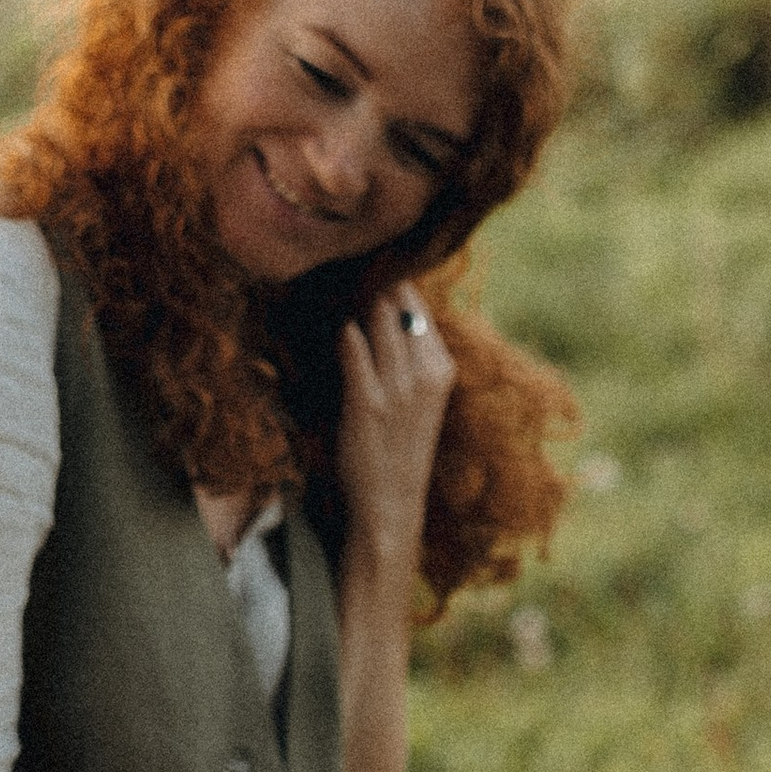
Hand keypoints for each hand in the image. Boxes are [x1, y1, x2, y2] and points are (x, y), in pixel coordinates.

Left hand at [336, 284, 456, 580]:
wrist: (391, 504)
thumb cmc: (398, 447)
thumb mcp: (418, 396)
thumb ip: (408, 353)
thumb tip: (384, 303)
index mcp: (441, 367)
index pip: (418, 304)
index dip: (390, 280)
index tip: (363, 267)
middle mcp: (426, 373)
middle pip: (397, 302)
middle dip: (369, 282)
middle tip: (340, 270)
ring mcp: (399, 388)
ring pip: (375, 317)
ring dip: (351, 300)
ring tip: (329, 286)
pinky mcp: (369, 403)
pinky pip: (352, 348)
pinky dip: (341, 333)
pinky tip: (333, 326)